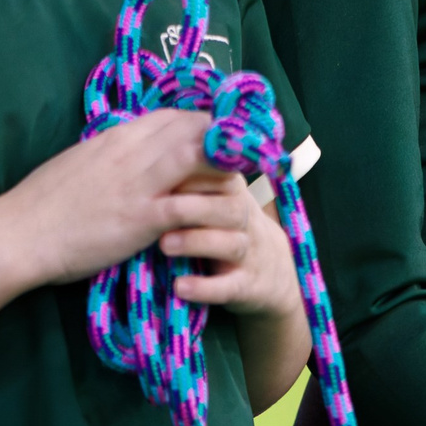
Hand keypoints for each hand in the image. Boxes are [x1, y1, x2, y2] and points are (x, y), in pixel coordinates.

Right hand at [0, 110, 242, 286]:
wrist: (19, 233)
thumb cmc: (42, 203)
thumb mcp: (80, 163)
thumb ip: (110, 154)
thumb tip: (129, 152)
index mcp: (117, 137)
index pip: (173, 116)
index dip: (203, 125)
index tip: (219, 139)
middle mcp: (132, 151)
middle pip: (195, 130)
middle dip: (225, 142)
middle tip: (242, 161)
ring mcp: (137, 183)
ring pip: (199, 157)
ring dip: (224, 169)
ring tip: (241, 185)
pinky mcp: (139, 217)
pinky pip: (188, 206)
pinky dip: (209, 208)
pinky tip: (223, 218)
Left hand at [169, 178, 300, 321]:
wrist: (271, 270)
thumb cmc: (226, 224)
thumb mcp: (217, 195)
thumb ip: (193, 172)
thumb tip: (153, 137)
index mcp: (234, 192)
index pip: (220, 174)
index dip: (193, 172)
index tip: (160, 170)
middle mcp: (245, 219)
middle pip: (228, 206)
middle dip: (194, 206)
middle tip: (157, 210)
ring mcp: (249, 252)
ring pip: (230, 244)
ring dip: (196, 243)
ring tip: (164, 245)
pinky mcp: (247, 285)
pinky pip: (229, 287)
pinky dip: (206, 288)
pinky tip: (180, 288)